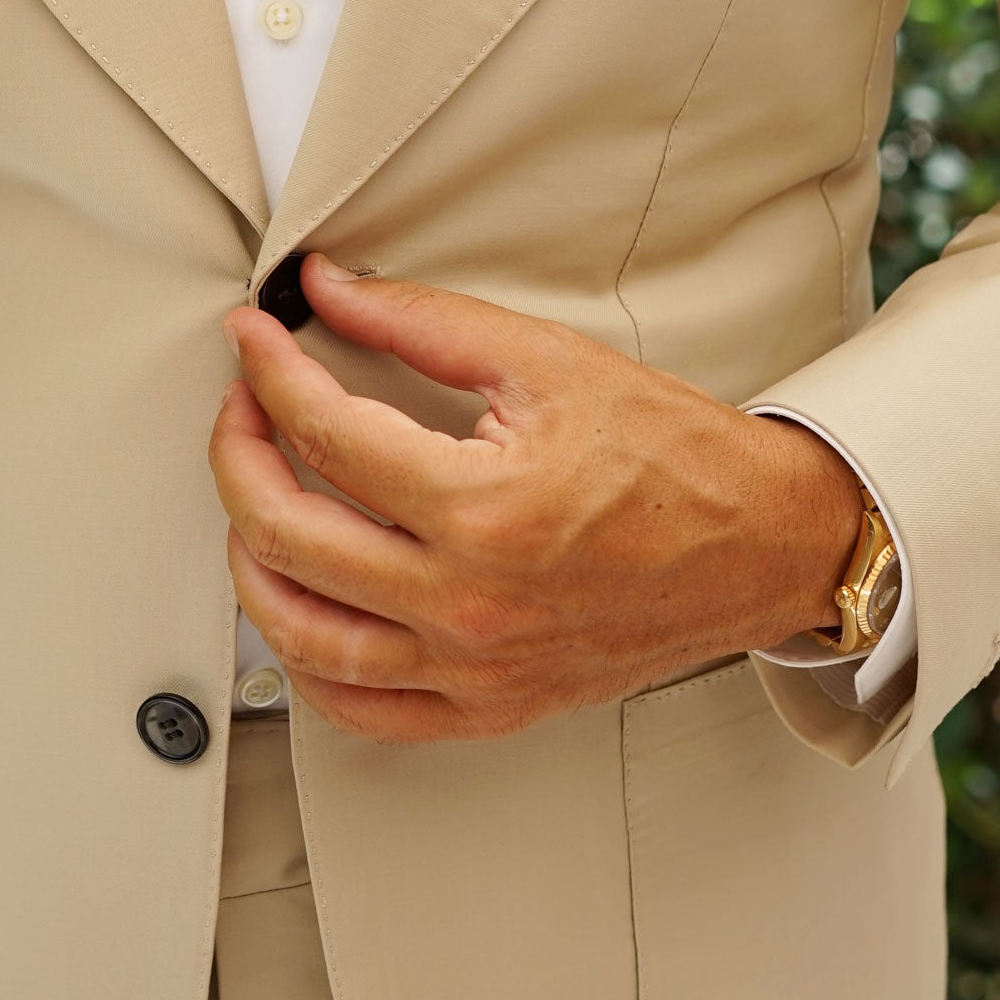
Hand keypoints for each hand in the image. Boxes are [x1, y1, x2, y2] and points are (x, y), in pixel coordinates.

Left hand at [209, 256, 867, 742]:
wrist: (762, 545)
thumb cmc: (675, 459)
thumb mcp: (548, 361)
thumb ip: (422, 322)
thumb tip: (328, 290)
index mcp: (484, 510)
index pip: (324, 434)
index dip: (268, 373)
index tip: (253, 341)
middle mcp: (470, 602)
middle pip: (287, 534)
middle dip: (237, 456)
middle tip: (242, 409)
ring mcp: (474, 668)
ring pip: (302, 633)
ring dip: (251, 561)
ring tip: (252, 504)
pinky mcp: (488, 706)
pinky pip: (362, 709)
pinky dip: (306, 662)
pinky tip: (297, 608)